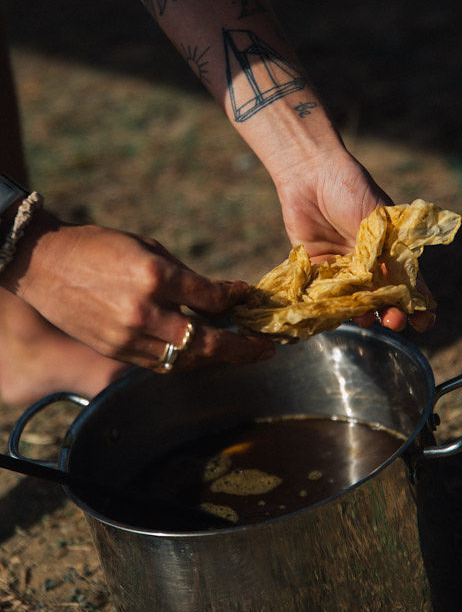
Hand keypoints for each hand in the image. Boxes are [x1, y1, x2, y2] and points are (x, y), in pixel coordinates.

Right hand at [1, 211, 275, 368]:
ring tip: (240, 355)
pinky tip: (202, 355)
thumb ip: (184, 275)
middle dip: (241, 348)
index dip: (234, 299)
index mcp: (154, 276)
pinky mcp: (115, 351)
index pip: (209, 298)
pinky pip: (160, 365)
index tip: (247, 297)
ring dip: (217, 359)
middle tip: (265, 349)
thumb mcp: (148, 247)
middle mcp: (144, 311)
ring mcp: (128, 336)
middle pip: (205, 342)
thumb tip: (218, 295)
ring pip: (185, 361)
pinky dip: (185, 362)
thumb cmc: (100, 247)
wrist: (46, 264)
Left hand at [274, 148, 434, 332]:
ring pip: (355, 302)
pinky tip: (335, 315)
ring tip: (365, 319)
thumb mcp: (378, 218)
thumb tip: (411, 287)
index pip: (409, 285)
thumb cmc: (351, 188)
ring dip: (361, 314)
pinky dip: (330, 307)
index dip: (417, 306)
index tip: (423, 321)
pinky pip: (324, 295)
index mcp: (390, 252)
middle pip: (383, 299)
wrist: (310, 173)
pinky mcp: (315, 269)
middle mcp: (368, 265)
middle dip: (390, 314)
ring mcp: (343, 269)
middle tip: (392, 322)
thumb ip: (391, 250)